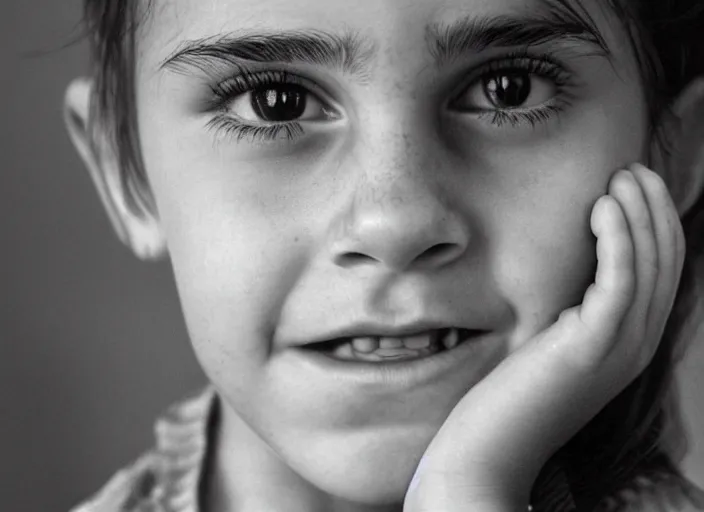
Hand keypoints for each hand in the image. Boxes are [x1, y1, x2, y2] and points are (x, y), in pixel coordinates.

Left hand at [404, 163, 685, 511]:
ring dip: (640, 213)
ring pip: (648, 266)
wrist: (486, 452)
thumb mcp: (550, 347)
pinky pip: (618, 282)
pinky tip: (602, 206)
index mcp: (628, 343)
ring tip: (620, 176)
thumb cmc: (508, 397)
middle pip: (663, 263)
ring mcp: (617, 350)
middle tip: (631, 167)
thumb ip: (571, 314)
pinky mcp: (589, 350)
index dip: (654, 223)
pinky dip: (618, 239)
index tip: (632, 183)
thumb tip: (568, 273)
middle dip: (653, 209)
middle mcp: (635, 346)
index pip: (659, 271)